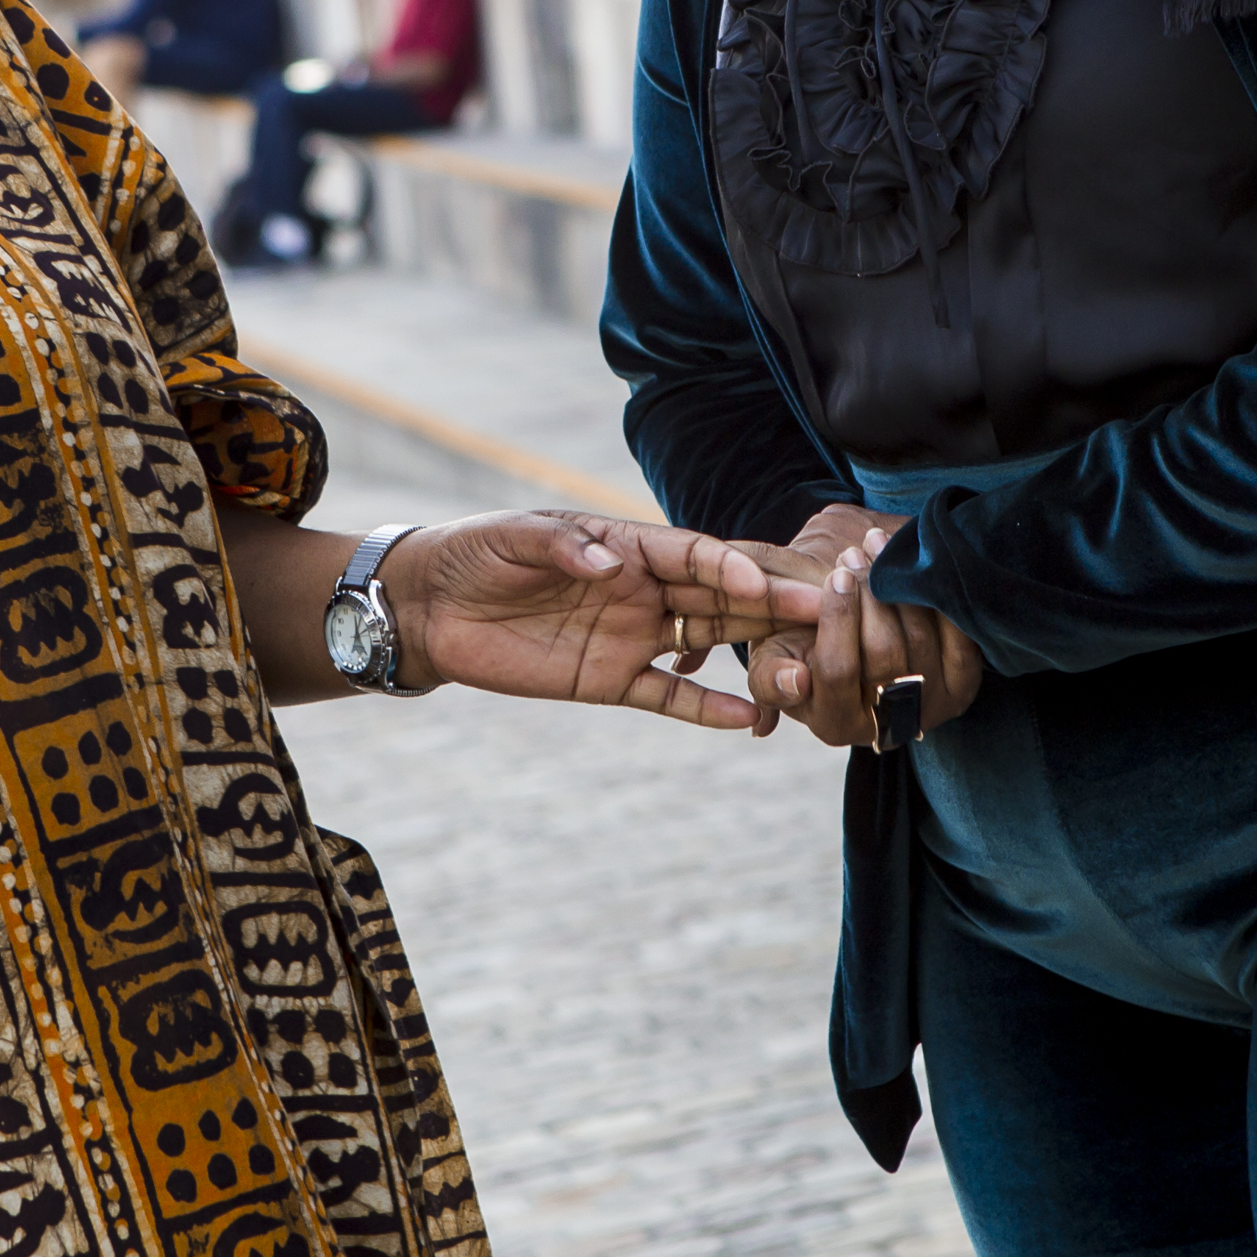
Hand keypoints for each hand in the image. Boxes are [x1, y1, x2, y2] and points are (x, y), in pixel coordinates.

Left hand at [385, 511, 823, 729]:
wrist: (432, 608)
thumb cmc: (474, 553)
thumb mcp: (511, 537)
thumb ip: (560, 545)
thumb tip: (605, 562)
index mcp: (624, 545)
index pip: (690, 553)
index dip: (727, 565)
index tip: (761, 578)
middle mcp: (640, 589)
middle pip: (717, 595)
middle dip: (769, 601)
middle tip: (824, 609)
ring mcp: (631, 635)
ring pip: (706, 641)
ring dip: (753, 648)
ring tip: (801, 662)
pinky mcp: (611, 679)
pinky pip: (669, 695)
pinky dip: (706, 706)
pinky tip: (747, 719)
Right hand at [733, 505, 984, 747]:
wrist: (854, 646)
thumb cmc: (805, 650)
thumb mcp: (773, 661)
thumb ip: (769, 675)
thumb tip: (794, 679)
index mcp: (833, 724)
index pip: (837, 670)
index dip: (837, 618)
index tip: (834, 576)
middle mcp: (885, 727)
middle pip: (883, 653)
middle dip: (868, 594)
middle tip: (854, 555)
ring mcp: (928, 709)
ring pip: (919, 641)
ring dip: (898, 587)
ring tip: (877, 549)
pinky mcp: (961, 689)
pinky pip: (959, 642)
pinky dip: (936, 600)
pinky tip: (913, 569)